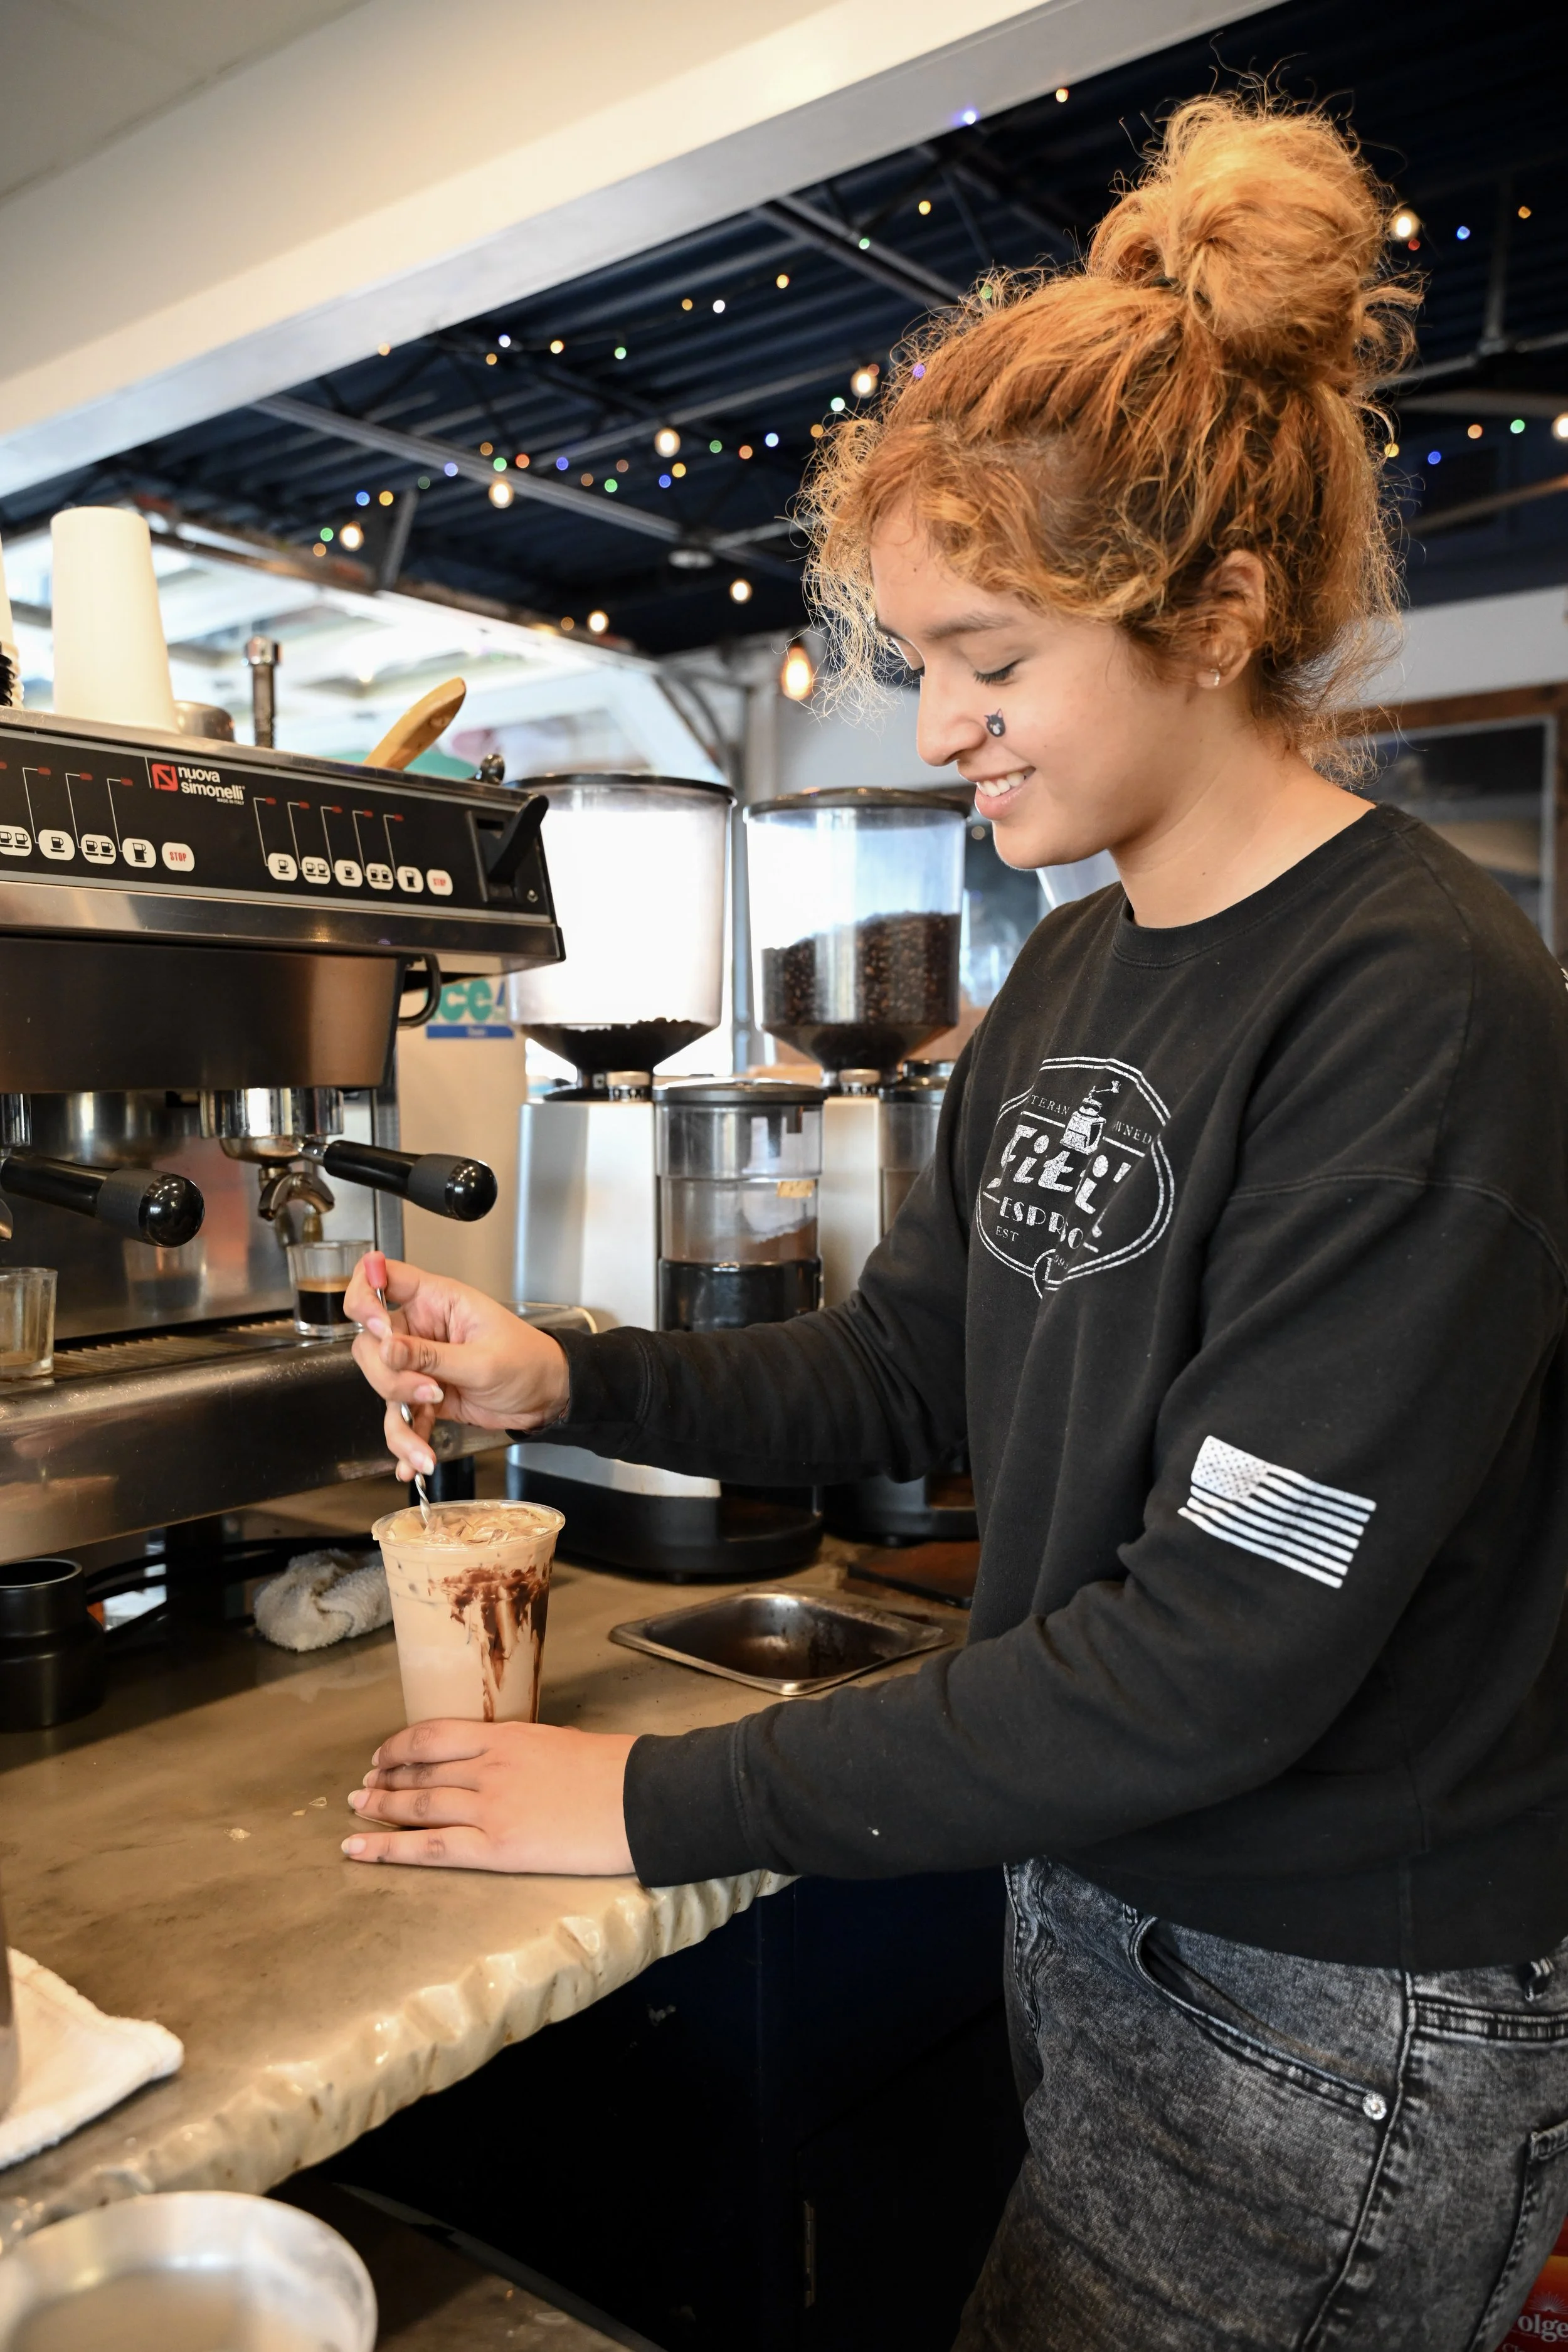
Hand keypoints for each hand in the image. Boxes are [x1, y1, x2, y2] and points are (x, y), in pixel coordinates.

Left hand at [341, 1719, 636, 1874]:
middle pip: (419, 1772)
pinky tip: (358, 1849)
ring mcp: (489, 1807)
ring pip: (417, 1806)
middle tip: (360, 1789)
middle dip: (384, 1781)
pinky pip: (430, 1848)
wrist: (643, 1799)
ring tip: (355, 1812)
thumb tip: (504, 1765)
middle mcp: (488, 1768)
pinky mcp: (497, 1847)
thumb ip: (522, 1753)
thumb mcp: (561, 1743)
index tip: (383, 1757)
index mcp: (506, 1737)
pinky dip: (387, 1849)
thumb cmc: (615, 1769)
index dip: (400, 1747)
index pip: (433, 1736)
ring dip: (379, 1809)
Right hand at [346, 1252, 570, 1481]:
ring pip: (382, 1386)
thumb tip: (386, 1348)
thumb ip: (431, 1357)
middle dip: (388, 1376)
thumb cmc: (528, 1362)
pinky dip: (406, 1443)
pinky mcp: (424, 1397)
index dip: (366, 1296)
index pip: (382, 1277)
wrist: (548, 1398)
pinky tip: (414, 1464)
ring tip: (425, 1444)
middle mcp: (421, 1329)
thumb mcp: (482, 1360)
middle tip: (426, 1392)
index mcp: (436, 1301)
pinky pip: (401, 1419)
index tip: (377, 1327)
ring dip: (399, 1421)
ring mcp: (420, 1364)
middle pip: (370, 1343)